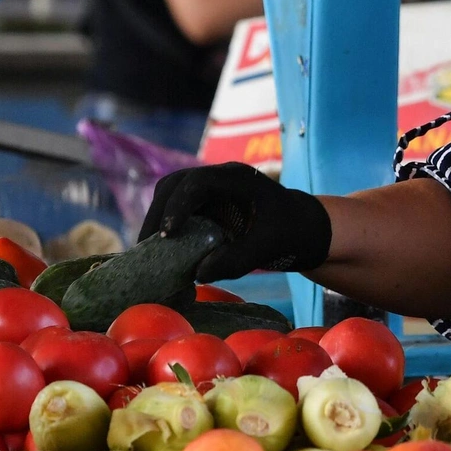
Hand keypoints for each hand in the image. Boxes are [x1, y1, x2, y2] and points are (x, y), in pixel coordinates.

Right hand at [140, 162, 331, 282]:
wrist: (304, 226)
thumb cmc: (291, 232)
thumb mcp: (268, 247)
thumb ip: (236, 259)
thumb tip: (197, 274)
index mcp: (237, 178)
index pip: (197, 182)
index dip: (178, 205)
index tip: (167, 234)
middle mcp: (220, 177)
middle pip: (176, 184)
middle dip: (158, 213)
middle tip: (145, 246)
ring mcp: (211, 188)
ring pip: (172, 193)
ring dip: (158, 218)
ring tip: (148, 250)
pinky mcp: (206, 204)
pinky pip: (178, 208)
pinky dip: (167, 225)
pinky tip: (161, 250)